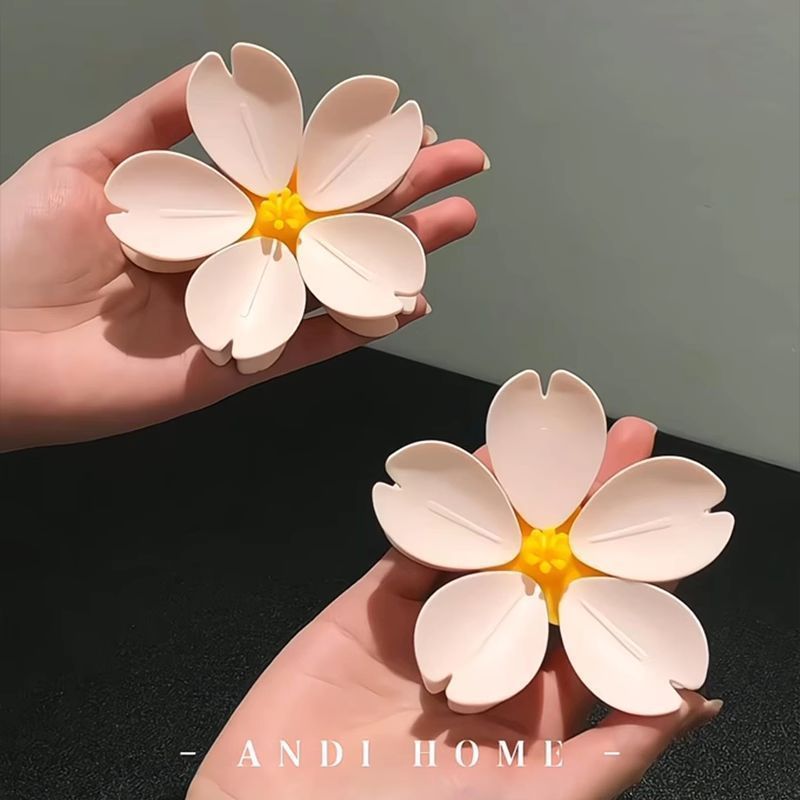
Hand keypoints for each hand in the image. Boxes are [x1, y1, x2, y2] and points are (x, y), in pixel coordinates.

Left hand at [0, 64, 484, 450]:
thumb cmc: (15, 250)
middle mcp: (235, 259)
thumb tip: (222, 69)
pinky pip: (311, 344)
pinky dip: (361, 327)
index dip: (353, 150)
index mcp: (207, 210)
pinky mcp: (238, 364)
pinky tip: (407, 302)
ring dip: (400, 254)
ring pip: (336, 282)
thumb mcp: (90, 160)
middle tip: (462, 165)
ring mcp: (243, 312)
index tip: (403, 123)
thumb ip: (161, 121)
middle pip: (334, 224)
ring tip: (457, 221)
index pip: (299, 175)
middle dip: (402, 193)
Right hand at [187, 418, 721, 799]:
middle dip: (589, 503)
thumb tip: (693, 701)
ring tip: (565, 433)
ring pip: (487, 543)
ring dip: (526, 486)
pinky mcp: (377, 603)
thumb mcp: (532, 795)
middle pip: (550, 566)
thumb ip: (613, 748)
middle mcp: (489, 657)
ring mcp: (432, 625)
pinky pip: (418, 542)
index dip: (635, 563)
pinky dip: (448, 501)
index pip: (599, 621)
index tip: (666, 510)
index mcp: (536, 709)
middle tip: (627, 442)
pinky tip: (484, 462)